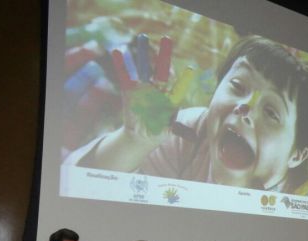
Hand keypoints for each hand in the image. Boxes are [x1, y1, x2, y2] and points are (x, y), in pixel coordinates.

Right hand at [87, 39, 178, 170]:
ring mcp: (144, 89)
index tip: (190, 70)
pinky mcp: (130, 91)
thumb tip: (189, 135)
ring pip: (144, 69)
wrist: (141, 135)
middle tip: (166, 39)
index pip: (178, 88)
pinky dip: (121, 66)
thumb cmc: (159, 132)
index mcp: (170, 99)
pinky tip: (117, 53)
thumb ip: (176, 130)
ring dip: (143, 54)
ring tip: (142, 37)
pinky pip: (125, 77)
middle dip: (164, 57)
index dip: (183, 80)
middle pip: (162, 71)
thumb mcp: (167, 131)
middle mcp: (158, 90)